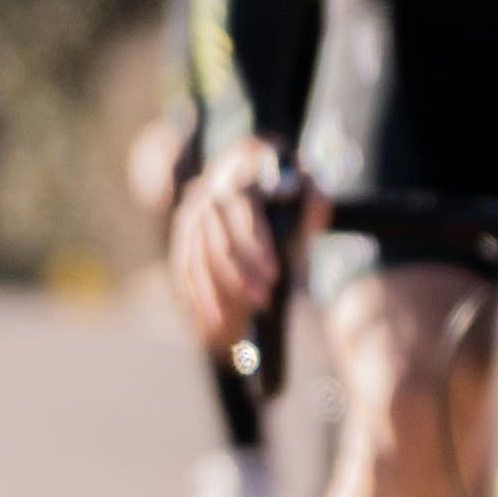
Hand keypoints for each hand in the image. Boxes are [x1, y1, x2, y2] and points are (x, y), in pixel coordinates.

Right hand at [167, 141, 302, 345]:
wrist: (247, 171)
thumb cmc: (284, 187)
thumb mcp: (305, 186)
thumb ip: (314, 201)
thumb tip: (315, 225)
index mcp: (239, 179)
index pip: (244, 215)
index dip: (258, 248)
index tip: (276, 277)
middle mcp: (207, 196)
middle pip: (217, 244)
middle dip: (240, 278)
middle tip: (264, 302)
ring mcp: (189, 217)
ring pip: (195, 261)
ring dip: (215, 295)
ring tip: (235, 325)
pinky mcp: (182, 237)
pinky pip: (184, 271)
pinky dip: (196, 297)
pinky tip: (212, 321)